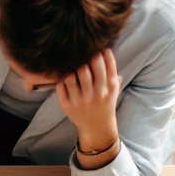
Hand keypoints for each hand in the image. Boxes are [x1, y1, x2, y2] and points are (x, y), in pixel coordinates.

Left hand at [56, 48, 120, 166]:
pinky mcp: (67, 106)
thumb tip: (105, 49)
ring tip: (73, 67)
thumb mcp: (114, 88)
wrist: (97, 127)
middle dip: (84, 58)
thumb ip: (112, 71)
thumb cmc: (104, 102)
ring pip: (72, 76)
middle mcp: (96, 94)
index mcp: (110, 87)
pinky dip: (62, 79)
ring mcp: (80, 101)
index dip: (102, 52)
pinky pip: (61, 86)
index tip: (97, 48)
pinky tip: (66, 77)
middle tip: (82, 55)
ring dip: (71, 69)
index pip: (106, 63)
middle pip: (87, 67)